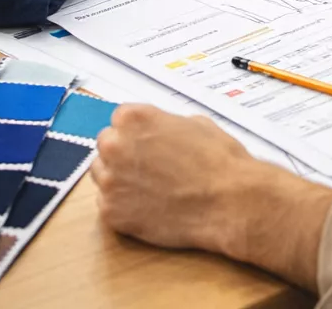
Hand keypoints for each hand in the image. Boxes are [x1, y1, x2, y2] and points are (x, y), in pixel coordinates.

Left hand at [91, 103, 331, 290]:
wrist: (228, 201)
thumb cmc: (219, 161)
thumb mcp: (195, 124)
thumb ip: (164, 125)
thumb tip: (157, 133)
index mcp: (133, 118)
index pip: (119, 120)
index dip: (137, 133)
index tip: (148, 143)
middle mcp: (115, 146)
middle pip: (106, 146)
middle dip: (124, 154)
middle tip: (149, 167)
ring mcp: (110, 181)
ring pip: (102, 176)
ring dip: (119, 179)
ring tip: (150, 188)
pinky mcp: (112, 213)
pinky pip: (107, 205)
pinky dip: (124, 207)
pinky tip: (149, 206)